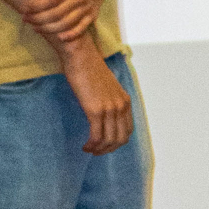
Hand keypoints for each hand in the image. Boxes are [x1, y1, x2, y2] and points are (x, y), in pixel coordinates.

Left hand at [17, 0, 118, 50]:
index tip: (25, 8)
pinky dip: (71, 34)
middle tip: (25, 20)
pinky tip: (59, 37)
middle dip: (39, 19)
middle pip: (57, 13)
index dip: (38, 5)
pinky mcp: (93, 13)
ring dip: (50, 29)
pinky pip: (82, 27)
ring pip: (68, 23)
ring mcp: (88, 6)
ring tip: (36, 28)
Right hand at [60, 39, 132, 155]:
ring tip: (89, 150)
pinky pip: (97, 136)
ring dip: (99, 149)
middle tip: (96, 151)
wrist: (81, 56)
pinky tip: (85, 146)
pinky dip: (91, 144)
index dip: (117, 142)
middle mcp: (120, 106)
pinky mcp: (95, 110)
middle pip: (120, 139)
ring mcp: (109, 109)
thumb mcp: (107, 86)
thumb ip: (109, 100)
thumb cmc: (89, 68)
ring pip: (109, 140)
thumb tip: (103, 114)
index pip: (128, 130)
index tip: (106, 145)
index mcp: (125, 101)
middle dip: (109, 149)